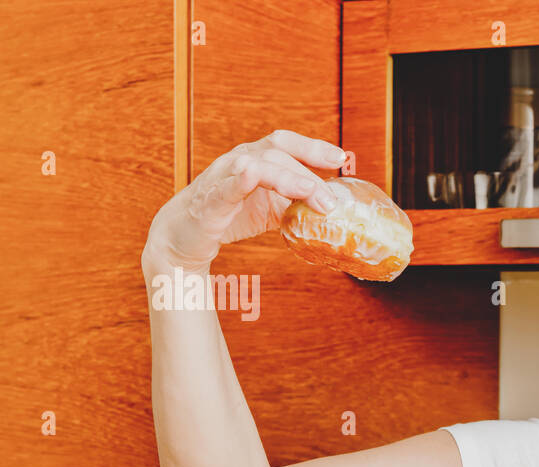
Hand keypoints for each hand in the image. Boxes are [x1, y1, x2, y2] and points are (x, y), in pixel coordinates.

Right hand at [142, 129, 345, 271]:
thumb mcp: (271, 209)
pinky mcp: (209, 201)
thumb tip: (333, 211)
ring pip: (256, 165)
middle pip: (277, 154)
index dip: (313, 146)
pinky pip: (225, 186)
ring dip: (286, 178)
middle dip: (308, 175)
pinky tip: (252, 177)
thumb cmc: (229, 215)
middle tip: (332, 202)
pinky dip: (240, 180)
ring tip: (310, 194)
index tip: (340, 158)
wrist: (184, 236)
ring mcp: (222, 178)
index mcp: (255, 160)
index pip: (285, 143)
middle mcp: (238, 161)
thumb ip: (298, 204)